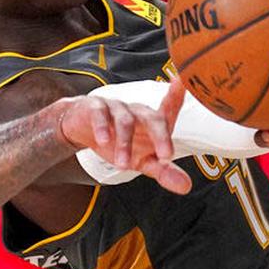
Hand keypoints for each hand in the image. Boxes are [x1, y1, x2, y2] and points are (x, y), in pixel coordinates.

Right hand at [57, 77, 191, 194]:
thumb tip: (186, 186)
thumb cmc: (119, 141)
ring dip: (125, 143)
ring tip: (122, 165)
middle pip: (153, 117)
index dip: (178, 96)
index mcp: (152, 121)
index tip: (185, 83)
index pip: (169, 109)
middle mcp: (137, 111)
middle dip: (161, 136)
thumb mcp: (142, 160)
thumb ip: (163, 171)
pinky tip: (103, 141)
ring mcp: (117, 108)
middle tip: (165, 157)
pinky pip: (100, 113)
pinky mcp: (96, 107)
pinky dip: (102, 127)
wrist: (83, 130)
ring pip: (125, 121)